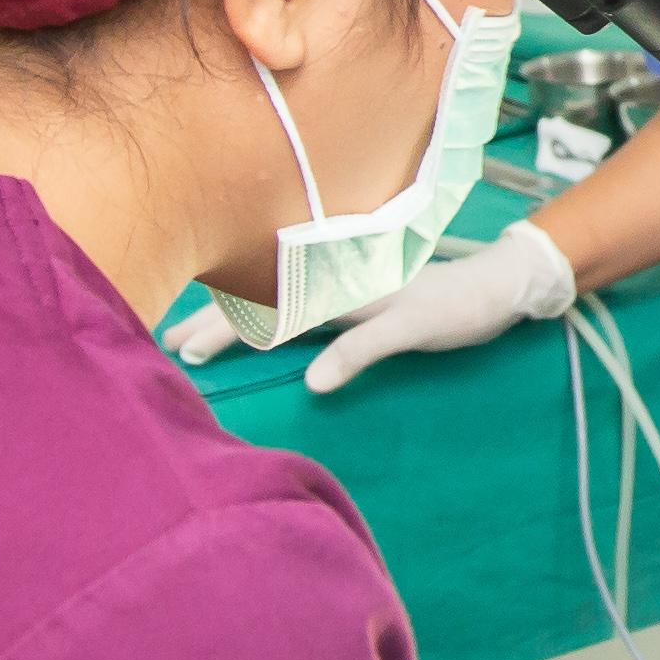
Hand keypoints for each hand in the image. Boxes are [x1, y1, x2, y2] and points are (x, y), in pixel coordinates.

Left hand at [156, 224, 574, 379]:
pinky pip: (373, 340)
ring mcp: (376, 297)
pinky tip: (319, 383)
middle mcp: (344, 279)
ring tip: (201, 357)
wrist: (493, 285)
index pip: (263, 290)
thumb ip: (322, 319)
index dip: (215, 311)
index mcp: (333, 276)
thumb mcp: (366, 310)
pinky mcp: (412, 318)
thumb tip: (273, 336)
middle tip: (167, 345)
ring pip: (301, 311)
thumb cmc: (423, 298)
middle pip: (266, 297)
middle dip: (212, 321)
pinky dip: (346, 358)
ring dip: (248, 333)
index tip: (170, 334)